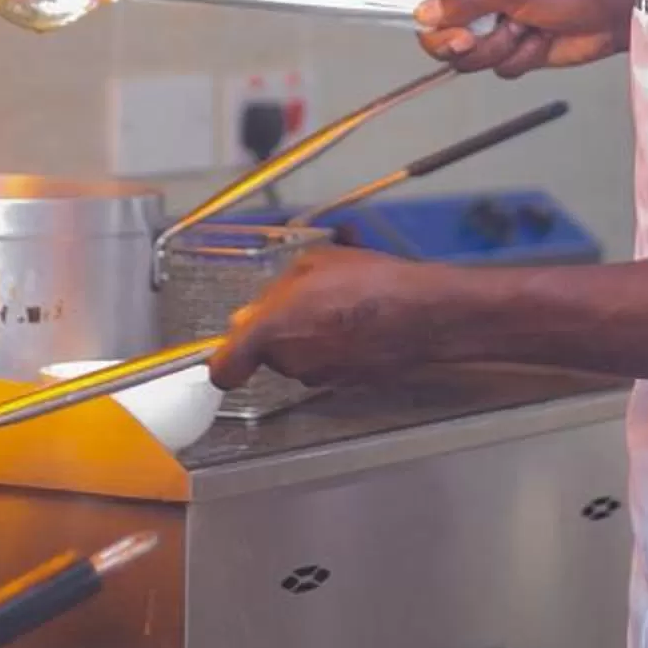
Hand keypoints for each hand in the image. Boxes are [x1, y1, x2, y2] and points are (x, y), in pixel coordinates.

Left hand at [210, 247, 445, 390]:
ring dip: (309, 336)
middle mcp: (290, 363)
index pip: (225, 369)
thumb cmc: (367, 282)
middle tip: (303, 299)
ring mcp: (319, 377)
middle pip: (268, 353)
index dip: (225, 359)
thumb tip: (256, 310)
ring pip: (298, 357)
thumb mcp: (313, 263)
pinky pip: (327, 363)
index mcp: (271, 332)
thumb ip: (277, 291)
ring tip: (338, 305)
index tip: (231, 347)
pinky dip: (335, 346)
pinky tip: (357, 321)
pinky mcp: (346, 384)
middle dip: (279, 329)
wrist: (422, 313)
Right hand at [363, 0, 632, 75]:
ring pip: (463, 54)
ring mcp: (492, 25)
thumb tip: (425, 14)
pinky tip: (539, 42)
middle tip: (470, 36)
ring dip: (494, 49)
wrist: (610, 17)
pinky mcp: (510, 50)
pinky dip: (516, 59)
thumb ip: (465, 0)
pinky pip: (493, 67)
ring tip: (524, 32)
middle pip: (433, 27)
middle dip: (451, 39)